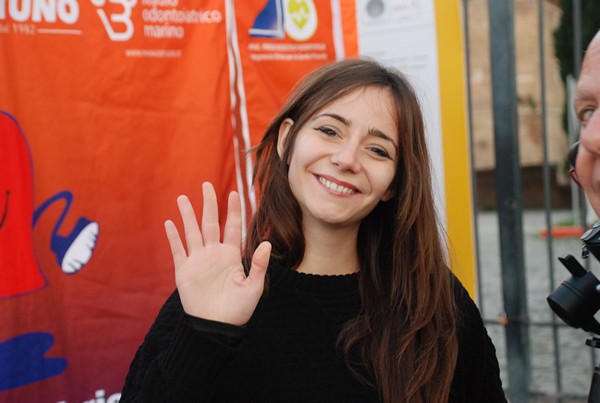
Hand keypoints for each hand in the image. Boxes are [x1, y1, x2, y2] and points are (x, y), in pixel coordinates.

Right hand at [164, 182, 270, 325]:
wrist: (216, 327)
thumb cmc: (238, 310)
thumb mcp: (254, 287)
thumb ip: (259, 265)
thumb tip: (267, 243)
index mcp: (231, 255)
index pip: (232, 227)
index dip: (233, 210)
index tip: (234, 192)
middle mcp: (213, 253)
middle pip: (210, 223)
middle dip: (209, 204)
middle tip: (207, 184)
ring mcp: (197, 260)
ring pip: (192, 231)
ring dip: (187, 215)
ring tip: (183, 197)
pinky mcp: (184, 271)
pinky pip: (177, 250)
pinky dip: (173, 237)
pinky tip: (169, 223)